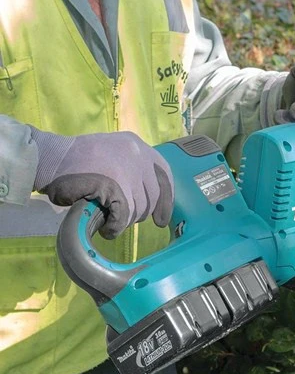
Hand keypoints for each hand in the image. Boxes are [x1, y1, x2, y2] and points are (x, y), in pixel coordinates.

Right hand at [30, 129, 173, 238]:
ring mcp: (128, 171)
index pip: (164, 174)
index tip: (162, 218)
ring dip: (124, 220)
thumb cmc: (74, 160)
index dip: (166, 199)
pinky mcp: (115, 187)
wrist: (47, 158)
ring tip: (107, 217)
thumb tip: (151, 200)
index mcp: (137, 145)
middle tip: (121, 216)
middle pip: (153, 196)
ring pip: (139, 209)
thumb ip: (132, 169)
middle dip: (139, 212)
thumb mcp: (111, 153)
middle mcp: (138, 155)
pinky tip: (106, 228)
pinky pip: (124, 217)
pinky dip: (115, 227)